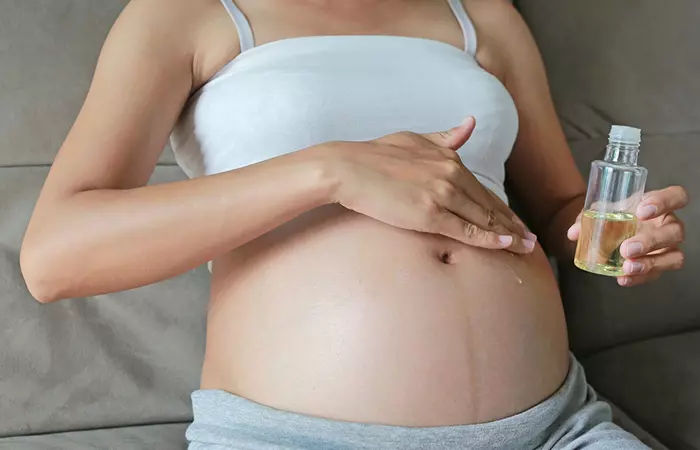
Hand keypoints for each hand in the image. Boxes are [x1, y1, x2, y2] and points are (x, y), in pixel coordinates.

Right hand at [326, 117, 536, 253]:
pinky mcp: (429, 215)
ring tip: (526, 248)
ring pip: (483, 219)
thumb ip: (445, 137)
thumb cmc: (375, 155)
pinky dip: (488, 239)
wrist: (348, 168)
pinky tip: (505, 245)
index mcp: (449, 158)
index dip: (504, 209)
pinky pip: (466, 230)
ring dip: (509, 235)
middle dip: (514, 225)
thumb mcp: (415, 139)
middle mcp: (451, 175)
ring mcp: (442, 195)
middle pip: (490, 206)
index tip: (518, 222)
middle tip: (533, 240)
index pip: (483, 189)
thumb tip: (469, 125)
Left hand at [567, 186, 688, 285]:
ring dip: (650, 264)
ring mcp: (668, 247)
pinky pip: (657, 274)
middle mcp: (668, 225)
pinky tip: (623, 278)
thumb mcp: (601, 211)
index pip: (676, 197)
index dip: (664, 202)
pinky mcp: (660, 265)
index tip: (641, 211)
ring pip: (674, 257)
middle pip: (675, 231)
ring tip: (627, 267)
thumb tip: (574, 233)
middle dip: (651, 241)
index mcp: (659, 204)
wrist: (612, 232)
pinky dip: (640, 278)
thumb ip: (587, 217)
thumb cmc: (614, 215)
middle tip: (626, 249)